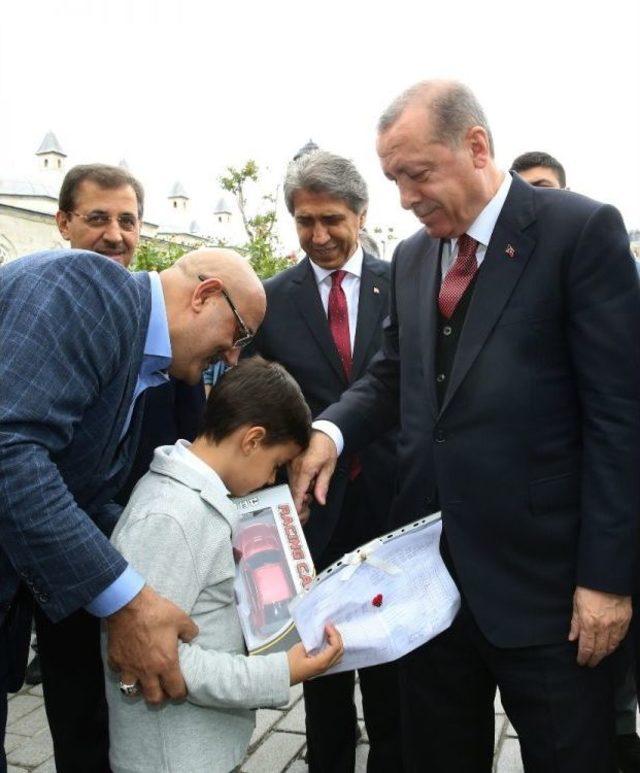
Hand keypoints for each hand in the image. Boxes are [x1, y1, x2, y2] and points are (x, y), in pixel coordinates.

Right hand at [106, 585, 198, 703]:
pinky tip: (128, 664)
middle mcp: (147, 671)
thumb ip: (190, 632)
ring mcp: (129, 668)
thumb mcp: (182, 618)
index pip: (175, 691)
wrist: (129, 605)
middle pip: (153, 698)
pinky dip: (123, 672)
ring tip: (144, 681)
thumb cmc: (157, 612)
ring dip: (139, 689)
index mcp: (166, 664)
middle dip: (161, 697)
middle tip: (163, 689)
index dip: (180, 693)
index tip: (181, 689)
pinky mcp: (115, 660)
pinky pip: (118, 673)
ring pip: (132, 691)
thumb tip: (190, 638)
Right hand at [287, 623, 343, 683]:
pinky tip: (326, 641)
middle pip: (340, 651)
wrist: (282, 675)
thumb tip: (319, 636)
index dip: (333, 634)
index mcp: (321, 663)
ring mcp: (324, 668)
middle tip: (330, 627)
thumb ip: (312, 642)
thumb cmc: (289, 663)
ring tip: (329, 633)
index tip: (327, 626)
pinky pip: (332, 657)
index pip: (335, 647)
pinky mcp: (320, 668)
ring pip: (338, 655)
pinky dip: (333, 648)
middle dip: (337, 637)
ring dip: (336, 642)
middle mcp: (325, 667)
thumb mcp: (300, 649)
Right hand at [290, 431, 337, 513]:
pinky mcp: (288, 462)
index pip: (298, 490)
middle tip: (310, 498)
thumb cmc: (327, 449)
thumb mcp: (329, 468)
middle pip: (293, 488)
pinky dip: (297, 481)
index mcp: (305, 468)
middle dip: (300, 497)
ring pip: (291, 483)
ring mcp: (289, 463)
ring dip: (299, 489)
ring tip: (312, 484)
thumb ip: (323, 485)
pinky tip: (306, 478)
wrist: (321, 432)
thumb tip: (320, 501)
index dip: (297, 502)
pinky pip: (291, 476)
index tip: (295, 512)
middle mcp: (294, 466)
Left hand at [568, 586, 630, 666]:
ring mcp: (616, 624)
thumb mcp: (576, 604)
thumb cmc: (588, 589)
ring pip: (611, 646)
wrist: (607, 578)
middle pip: (599, 649)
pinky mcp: (625, 620)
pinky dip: (615, 645)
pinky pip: (620, 637)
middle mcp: (603, 627)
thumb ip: (575, 623)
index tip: (581, 662)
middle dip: (594, 659)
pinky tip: (611, 647)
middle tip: (590, 663)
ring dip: (605, 654)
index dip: (584, 657)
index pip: (586, 647)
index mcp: (589, 623)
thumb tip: (572, 638)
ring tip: (599, 657)